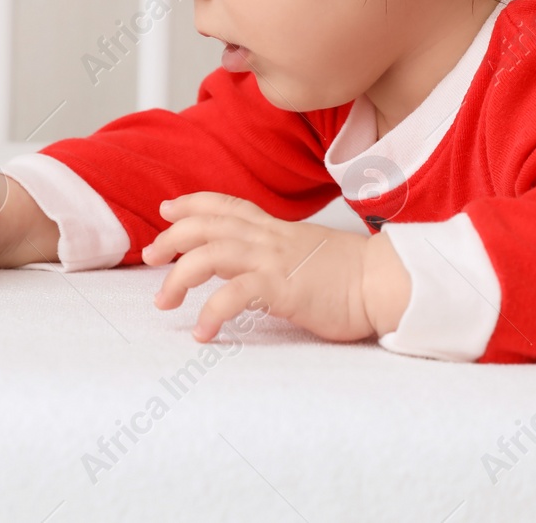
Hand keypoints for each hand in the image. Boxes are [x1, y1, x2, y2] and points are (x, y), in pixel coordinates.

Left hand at [141, 192, 408, 343]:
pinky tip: (203, 333)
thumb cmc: (352, 274)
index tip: (167, 208)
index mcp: (275, 228)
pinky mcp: (280, 288)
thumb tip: (259, 264)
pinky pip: (232, 297)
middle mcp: (268, 238)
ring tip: (164, 301)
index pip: (225, 205)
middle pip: (205, 225)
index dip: (192, 202)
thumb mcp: (307, 251)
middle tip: (151, 257)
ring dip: (177, 277)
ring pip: (208, 255)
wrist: (384, 281)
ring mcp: (272, 260)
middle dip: (170, 237)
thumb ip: (280, 251)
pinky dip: (210, 314)